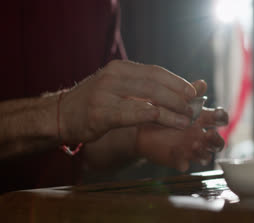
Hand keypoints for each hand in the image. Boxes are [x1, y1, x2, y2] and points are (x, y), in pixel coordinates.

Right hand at [59, 60, 196, 143]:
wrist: (59, 116)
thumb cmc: (92, 104)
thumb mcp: (115, 88)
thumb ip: (139, 88)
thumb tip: (171, 92)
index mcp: (119, 68)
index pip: (155, 72)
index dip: (177, 81)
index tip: (193, 91)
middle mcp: (113, 76)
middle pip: (155, 83)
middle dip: (178, 96)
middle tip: (194, 107)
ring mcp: (105, 94)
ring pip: (148, 99)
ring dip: (171, 110)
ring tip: (186, 119)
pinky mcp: (101, 113)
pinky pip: (133, 114)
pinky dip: (153, 117)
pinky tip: (165, 122)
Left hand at [135, 80, 227, 171]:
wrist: (141, 126)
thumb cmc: (162, 110)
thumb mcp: (173, 100)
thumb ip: (189, 94)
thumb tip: (202, 83)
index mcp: (201, 119)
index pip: (220, 119)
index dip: (222, 116)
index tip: (217, 113)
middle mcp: (200, 135)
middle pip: (217, 141)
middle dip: (216, 139)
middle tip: (209, 133)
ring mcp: (190, 148)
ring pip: (205, 155)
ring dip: (202, 152)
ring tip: (194, 144)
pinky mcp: (179, 158)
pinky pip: (184, 163)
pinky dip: (184, 164)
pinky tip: (182, 164)